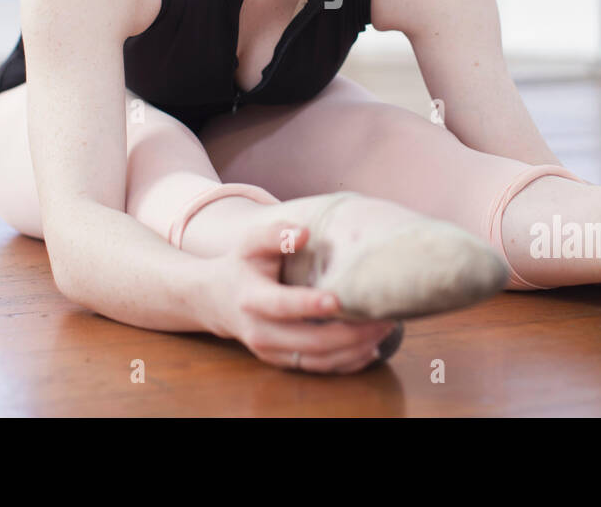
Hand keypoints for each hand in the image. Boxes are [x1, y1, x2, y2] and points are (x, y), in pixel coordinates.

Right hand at [200, 217, 398, 373]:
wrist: (216, 300)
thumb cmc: (241, 265)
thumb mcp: (251, 243)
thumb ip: (276, 234)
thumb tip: (304, 232)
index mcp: (253, 298)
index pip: (282, 305)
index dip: (309, 304)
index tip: (338, 300)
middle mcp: (261, 331)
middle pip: (310, 341)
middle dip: (350, 333)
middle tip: (384, 318)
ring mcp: (271, 351)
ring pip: (318, 360)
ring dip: (354, 350)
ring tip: (384, 330)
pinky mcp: (281, 361)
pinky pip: (318, 368)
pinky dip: (347, 362)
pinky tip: (371, 347)